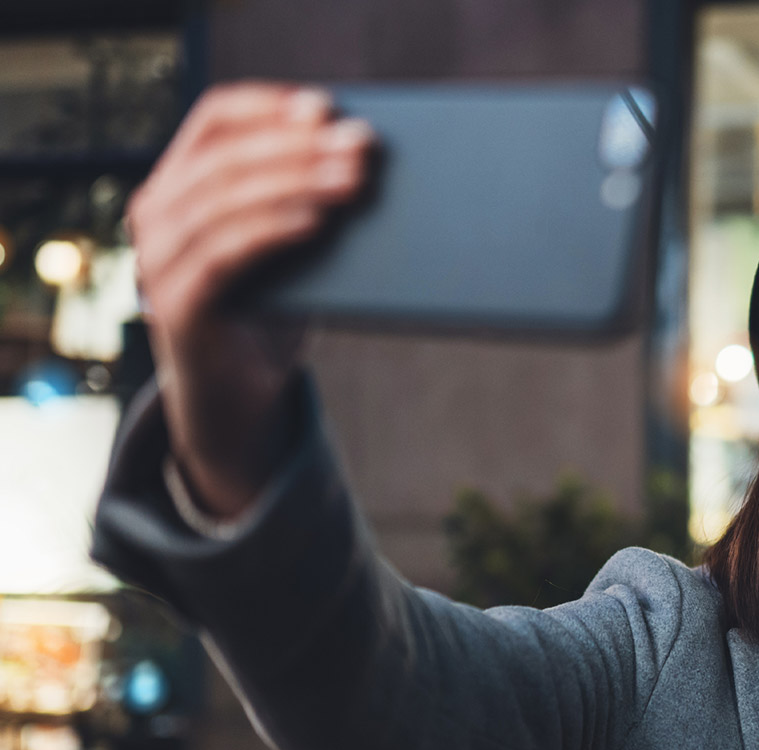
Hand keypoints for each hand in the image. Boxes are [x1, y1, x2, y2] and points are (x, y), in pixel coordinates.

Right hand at [126, 81, 373, 517]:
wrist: (240, 402)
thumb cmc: (275, 311)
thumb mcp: (293, 247)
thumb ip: (309, 200)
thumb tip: (369, 154)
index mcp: (180, 186)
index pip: (213, 121)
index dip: (268, 107)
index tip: (326, 106)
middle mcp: (157, 217)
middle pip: (225, 159)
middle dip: (299, 147)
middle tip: (362, 146)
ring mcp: (159, 264)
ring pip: (224, 202)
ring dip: (295, 184)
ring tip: (354, 179)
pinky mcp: (176, 310)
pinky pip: (222, 255)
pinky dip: (272, 231)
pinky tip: (317, 222)